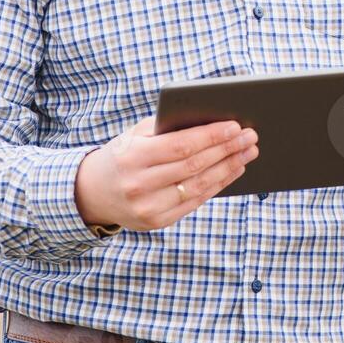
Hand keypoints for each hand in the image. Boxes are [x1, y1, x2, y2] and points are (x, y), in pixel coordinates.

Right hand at [74, 117, 258, 231]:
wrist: (92, 192)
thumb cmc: (124, 154)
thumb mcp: (136, 135)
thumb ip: (168, 127)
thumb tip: (214, 120)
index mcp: (133, 156)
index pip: (181, 146)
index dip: (211, 136)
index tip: (236, 126)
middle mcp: (139, 184)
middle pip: (194, 166)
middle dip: (227, 150)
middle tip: (251, 137)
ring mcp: (148, 207)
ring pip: (199, 186)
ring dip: (229, 168)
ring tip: (248, 152)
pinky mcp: (156, 222)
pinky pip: (194, 202)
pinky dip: (218, 185)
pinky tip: (234, 170)